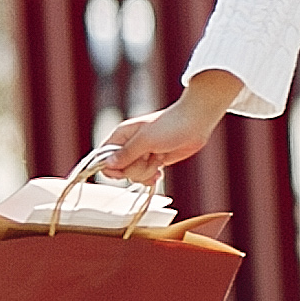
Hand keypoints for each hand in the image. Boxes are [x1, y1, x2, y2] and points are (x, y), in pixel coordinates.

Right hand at [93, 75, 238, 179]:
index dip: (111, 168)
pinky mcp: (154, 161)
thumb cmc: (171, 125)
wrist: (196, 123)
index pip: (103, 157)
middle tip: (150, 156)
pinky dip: (151, 176)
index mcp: (121, 136)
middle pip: (120, 170)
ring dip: (146, 171)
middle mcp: (129, 145)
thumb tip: (107, 164)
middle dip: (136, 169)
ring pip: (133, 175)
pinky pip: (144, 176)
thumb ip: (126, 153)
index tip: (124, 169)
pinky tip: (160, 171)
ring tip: (159, 158)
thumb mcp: (145, 140)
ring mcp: (142, 154)